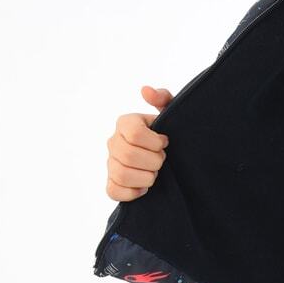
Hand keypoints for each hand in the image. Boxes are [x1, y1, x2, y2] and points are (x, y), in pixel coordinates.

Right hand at [105, 84, 171, 200]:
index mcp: (125, 122)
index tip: (165, 143)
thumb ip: (163, 98)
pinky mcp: (111, 183)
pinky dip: (133, 192)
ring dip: (146, 177)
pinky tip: (145, 187)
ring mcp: (110, 163)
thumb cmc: (171, 134)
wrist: (173, 158)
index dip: (154, 142)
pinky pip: (113, 191)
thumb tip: (145, 90)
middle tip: (162, 160)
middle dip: (153, 161)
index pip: (134, 133)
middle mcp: (113, 141)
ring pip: (122, 174)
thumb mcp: (172, 114)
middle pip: (128, 155)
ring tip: (155, 173)